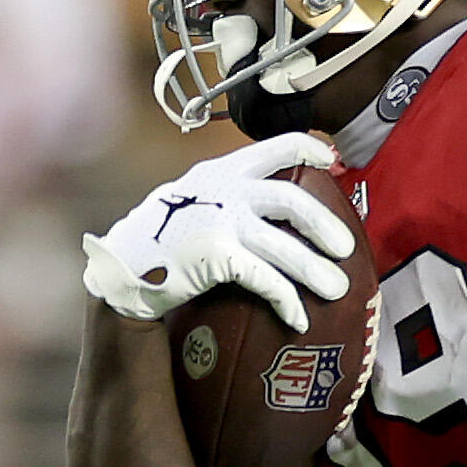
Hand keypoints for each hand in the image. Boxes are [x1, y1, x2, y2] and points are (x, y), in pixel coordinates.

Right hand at [82, 136, 351, 333]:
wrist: (121, 265)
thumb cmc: (161, 238)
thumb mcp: (193, 199)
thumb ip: (228, 195)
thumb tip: (275, 210)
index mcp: (221, 171)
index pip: (272, 147)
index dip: (306, 148)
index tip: (331, 159)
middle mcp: (223, 189)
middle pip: (291, 200)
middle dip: (324, 225)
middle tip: (345, 248)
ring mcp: (220, 220)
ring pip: (284, 246)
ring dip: (315, 270)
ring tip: (339, 289)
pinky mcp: (217, 254)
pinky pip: (266, 279)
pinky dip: (287, 300)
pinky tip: (299, 319)